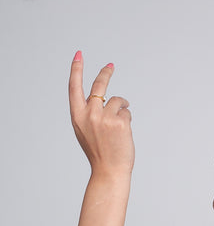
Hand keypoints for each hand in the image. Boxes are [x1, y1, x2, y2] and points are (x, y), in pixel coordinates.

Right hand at [69, 51, 134, 176]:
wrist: (109, 170)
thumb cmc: (99, 153)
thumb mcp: (86, 131)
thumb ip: (90, 114)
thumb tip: (106, 100)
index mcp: (77, 116)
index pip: (74, 87)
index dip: (76, 70)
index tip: (78, 55)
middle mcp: (89, 114)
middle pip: (99, 86)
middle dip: (105, 74)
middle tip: (110, 66)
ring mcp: (105, 117)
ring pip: (118, 101)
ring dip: (122, 109)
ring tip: (120, 126)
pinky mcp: (120, 121)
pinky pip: (127, 111)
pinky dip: (127, 119)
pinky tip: (124, 133)